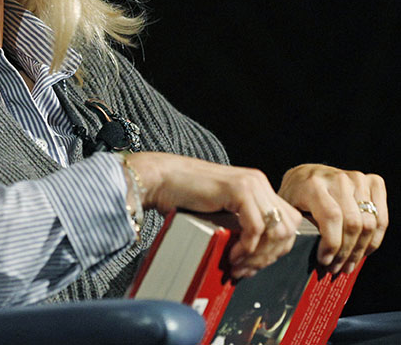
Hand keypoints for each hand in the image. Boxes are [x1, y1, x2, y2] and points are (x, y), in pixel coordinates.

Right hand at [127, 152, 301, 278]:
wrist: (160, 179)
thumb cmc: (183, 195)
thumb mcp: (221, 211)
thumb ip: (242, 225)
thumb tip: (257, 259)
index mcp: (258, 186)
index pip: (288, 223)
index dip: (276, 249)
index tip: (253, 265)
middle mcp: (259, 182)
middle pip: (289, 228)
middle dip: (270, 256)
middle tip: (246, 269)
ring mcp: (251, 184)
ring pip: (277, 230)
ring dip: (259, 255)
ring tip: (238, 264)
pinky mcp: (238, 189)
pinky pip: (257, 227)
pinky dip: (247, 247)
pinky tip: (232, 253)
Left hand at [278, 164, 387, 273]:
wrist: (307, 174)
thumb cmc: (296, 194)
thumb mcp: (287, 207)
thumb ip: (294, 225)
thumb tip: (301, 252)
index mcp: (313, 184)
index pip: (332, 216)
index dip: (331, 244)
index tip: (324, 260)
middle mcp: (338, 179)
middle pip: (353, 223)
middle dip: (345, 252)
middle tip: (336, 268)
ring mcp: (357, 180)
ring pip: (368, 224)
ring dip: (360, 250)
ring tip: (348, 264)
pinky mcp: (372, 182)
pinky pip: (381, 218)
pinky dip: (374, 239)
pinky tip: (363, 250)